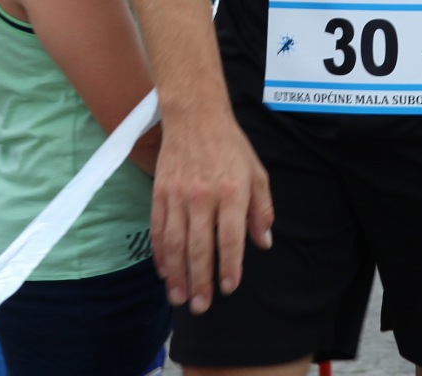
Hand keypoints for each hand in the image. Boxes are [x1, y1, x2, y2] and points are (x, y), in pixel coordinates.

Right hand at [150, 106, 273, 313]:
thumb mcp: (257, 173)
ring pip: (175, 243)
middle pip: (200, 246)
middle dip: (200, 280)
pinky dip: (160, 254)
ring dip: (177, 274)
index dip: (229, 265)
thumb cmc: (230, 145)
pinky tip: (165, 272)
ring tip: (180, 298)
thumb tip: (263, 243)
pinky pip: (158, 229)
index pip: (230, 237)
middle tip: (201, 306)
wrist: (195, 116)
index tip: (228, 287)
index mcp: (231, 191)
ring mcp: (178, 195)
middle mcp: (203, 196)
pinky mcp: (160, 193)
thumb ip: (262, 210)